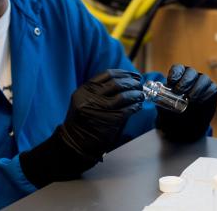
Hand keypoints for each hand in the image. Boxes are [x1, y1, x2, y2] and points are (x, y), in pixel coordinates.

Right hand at [19, 69, 143, 186]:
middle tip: (139, 85)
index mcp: (85, 90)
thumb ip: (99, 91)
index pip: (108, 74)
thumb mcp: (84, 100)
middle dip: (131, 83)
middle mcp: (91, 97)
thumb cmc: (83, 121)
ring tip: (141, 95)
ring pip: (124, 96)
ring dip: (136, 94)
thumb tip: (125, 82)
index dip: (124, 73)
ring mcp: (100, 108)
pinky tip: (138, 106)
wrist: (75, 143)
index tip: (132, 75)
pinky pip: (127, 109)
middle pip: (117, 84)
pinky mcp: (110, 120)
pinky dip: (135, 106)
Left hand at [155, 64, 216, 141]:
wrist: (185, 125)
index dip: (175, 74)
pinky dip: (205, 95)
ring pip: (203, 79)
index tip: (171, 83)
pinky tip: (198, 102)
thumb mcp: (165, 106)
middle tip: (179, 91)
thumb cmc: (173, 112)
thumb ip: (162, 100)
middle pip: (190, 72)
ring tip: (190, 99)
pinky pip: (211, 88)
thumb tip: (158, 97)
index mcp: (179, 76)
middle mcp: (191, 76)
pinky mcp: (212, 90)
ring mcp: (203, 82)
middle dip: (185, 81)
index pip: (178, 69)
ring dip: (196, 88)